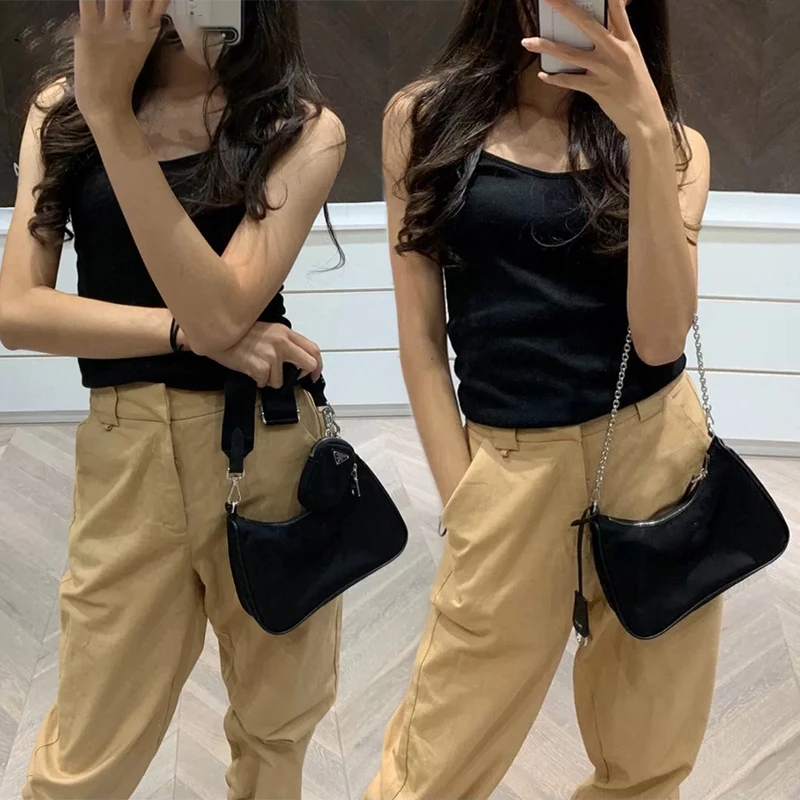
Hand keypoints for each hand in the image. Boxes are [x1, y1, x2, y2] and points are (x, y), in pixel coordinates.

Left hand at [73, 0, 170, 122]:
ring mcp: (109, 30)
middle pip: (139, 0)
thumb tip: (135, 11)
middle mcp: (131, 31)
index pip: (156, 7)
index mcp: (145, 38)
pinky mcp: (88, 32)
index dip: (157, 0)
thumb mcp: (135, 53)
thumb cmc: (119, 82)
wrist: (104, 104)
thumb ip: (137, 31)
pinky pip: (87, 3)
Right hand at [209, 323, 323, 388]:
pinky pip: (266, 383)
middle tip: (293, 379)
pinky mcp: (261, 367)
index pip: (313, 349)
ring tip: (258, 368)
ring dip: (270, 379)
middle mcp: (282, 342)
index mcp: (285, 332)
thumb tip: (296, 360)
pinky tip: (250, 370)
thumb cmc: (239, 334)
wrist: (217, 333)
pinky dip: (258, 381)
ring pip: (282, 380)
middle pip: (308, 364)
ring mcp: (272, 355)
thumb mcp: (267, 331)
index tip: (314, 374)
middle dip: (302, 375)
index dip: (317, 365)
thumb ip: (284, 342)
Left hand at [522, 0, 669, 140]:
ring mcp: (605, 69)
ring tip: (528, 41)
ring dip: (547, 47)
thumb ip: (618, 38)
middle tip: (548, 0)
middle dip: (566, 9)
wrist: (644, 115)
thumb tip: (604, 24)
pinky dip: (555, 78)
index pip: (616, 10)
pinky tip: (543, 75)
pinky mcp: (597, 88)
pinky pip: (570, 81)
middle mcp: (616, 51)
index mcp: (627, 40)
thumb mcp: (632, 56)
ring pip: (571, 54)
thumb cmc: (636, 85)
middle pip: (587, 25)